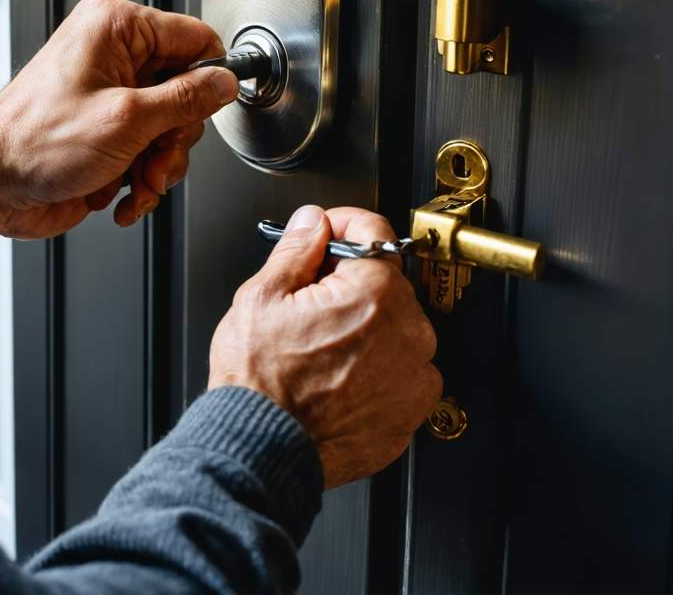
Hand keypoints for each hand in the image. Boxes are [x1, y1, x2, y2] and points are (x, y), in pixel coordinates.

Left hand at [0, 0, 238, 238]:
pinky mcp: (108, 130)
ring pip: (172, 129)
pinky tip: (122, 194)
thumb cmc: (36, 142)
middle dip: (175, 137)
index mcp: (116, 28)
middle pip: (188, 91)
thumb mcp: (128, 119)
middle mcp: (114, 55)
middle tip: (155, 155)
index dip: (209, 77)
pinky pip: (149, 151)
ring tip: (136, 180)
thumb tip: (223, 82)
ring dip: (159, 165)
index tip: (208, 109)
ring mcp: (112, 96)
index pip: (194, 38)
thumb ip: (186, 99)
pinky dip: (141, 179)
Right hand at [208, 205, 440, 488]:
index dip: (340, 224)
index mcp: (374, 293)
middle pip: (383, 280)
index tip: (324, 233)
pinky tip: (337, 375)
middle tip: (306, 300)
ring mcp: (414, 376)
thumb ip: (297, 249)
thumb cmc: (259, 382)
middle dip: (347, 279)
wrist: (263, 451)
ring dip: (365, 324)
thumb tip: (313, 222)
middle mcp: (408, 331)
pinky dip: (375, 367)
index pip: (373, 230)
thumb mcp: (262, 296)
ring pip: (393, 326)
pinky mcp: (411, 412)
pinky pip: (399, 370)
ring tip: (319, 346)